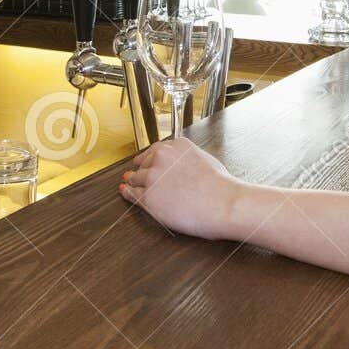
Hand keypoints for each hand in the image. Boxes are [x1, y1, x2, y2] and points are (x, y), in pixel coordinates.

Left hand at [119, 137, 243, 239]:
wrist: (222, 204)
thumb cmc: (221, 186)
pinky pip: (133, 194)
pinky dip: (128, 193)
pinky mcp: (148, 197)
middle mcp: (161, 157)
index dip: (149, 157)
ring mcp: (153, 177)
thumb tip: (180, 165)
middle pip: (143, 162)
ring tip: (128, 183)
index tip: (144, 161)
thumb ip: (187, 157)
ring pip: (135, 178)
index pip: (156, 149)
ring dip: (132, 181)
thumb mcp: (205, 159)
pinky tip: (125, 193)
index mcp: (177, 145)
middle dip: (141, 169)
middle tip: (135, 174)